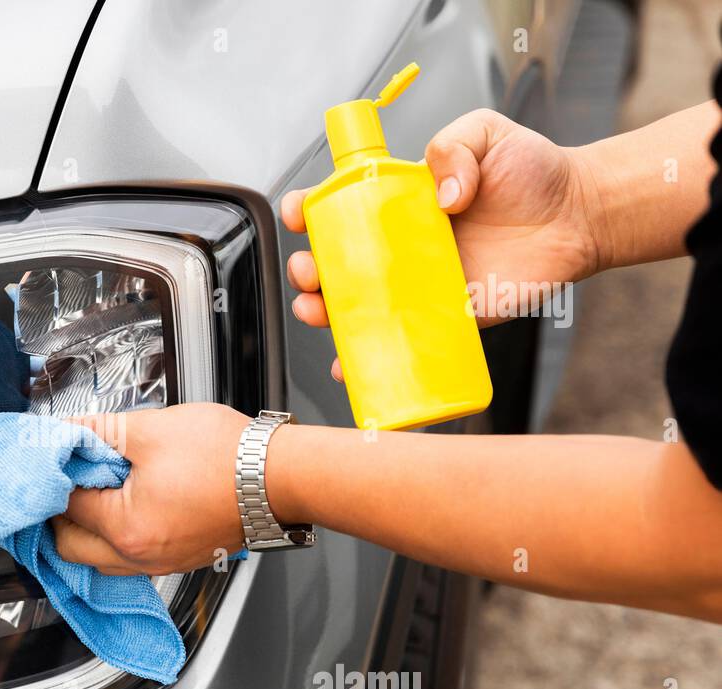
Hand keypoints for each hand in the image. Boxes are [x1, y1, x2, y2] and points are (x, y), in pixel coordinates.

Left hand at [52, 403, 249, 575]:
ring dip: (87, 530)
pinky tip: (125, 506)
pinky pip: (130, 560)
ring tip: (95, 491)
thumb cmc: (225, 455)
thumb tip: (64, 430)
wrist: (279, 477)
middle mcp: (140, 557)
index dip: (55, 477)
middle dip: (60, 513)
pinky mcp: (178, 561)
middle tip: (67, 478)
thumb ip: (98, 431)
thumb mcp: (150, 430)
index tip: (58, 457)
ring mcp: (160, 564)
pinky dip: (117, 538)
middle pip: (70, 547)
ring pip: (98, 559)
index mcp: (126, 528)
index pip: (64, 507)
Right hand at [281, 108, 604, 380]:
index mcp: (399, 202)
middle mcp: (401, 246)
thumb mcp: (487, 133)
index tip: (300, 214)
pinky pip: (398, 341)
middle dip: (307, 269)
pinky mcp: (445, 317)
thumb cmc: (534, 171)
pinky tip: (347, 364)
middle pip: (335, 262)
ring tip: (318, 310)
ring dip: (323, 312)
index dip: (309, 209)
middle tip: (311, 272)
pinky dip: (366, 357)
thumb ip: (453, 146)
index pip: (340, 205)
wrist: (579, 216)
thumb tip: (440, 196)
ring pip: (355, 305)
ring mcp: (419, 284)